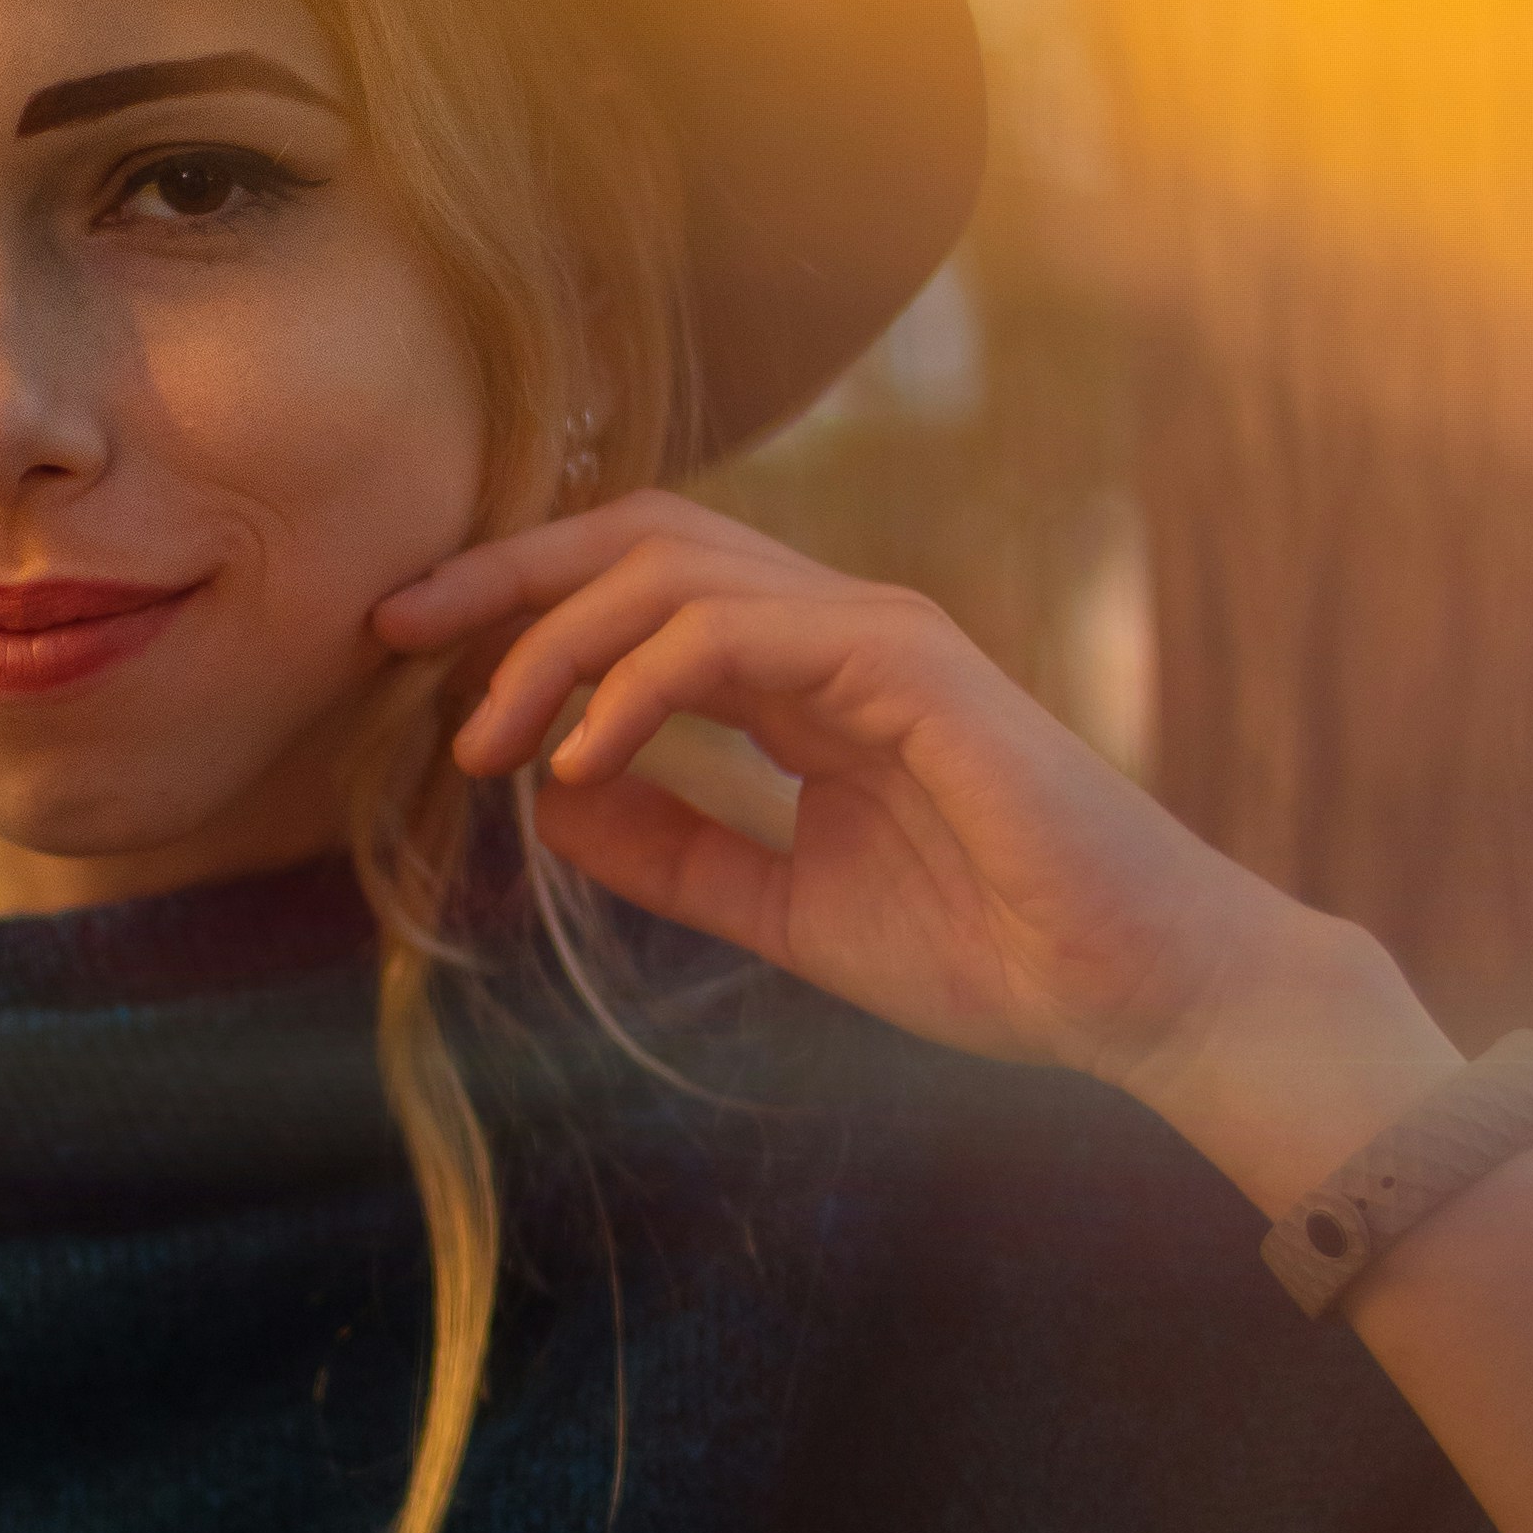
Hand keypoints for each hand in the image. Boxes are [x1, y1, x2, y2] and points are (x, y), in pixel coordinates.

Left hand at [381, 495, 1414, 1152]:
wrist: (1139, 993)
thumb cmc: (996, 953)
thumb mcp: (787, 910)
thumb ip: (679, 853)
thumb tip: (552, 801)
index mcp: (811, 680)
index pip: (641, 594)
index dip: (520, 608)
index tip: (411, 661)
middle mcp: (839, 633)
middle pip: (640, 539)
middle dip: (505, 573)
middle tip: (394, 630)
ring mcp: (878, 636)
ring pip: (675, 568)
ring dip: (554, 638)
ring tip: (484, 736)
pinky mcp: (911, 668)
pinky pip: (738, 633)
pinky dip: (638, 683)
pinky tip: (580, 757)